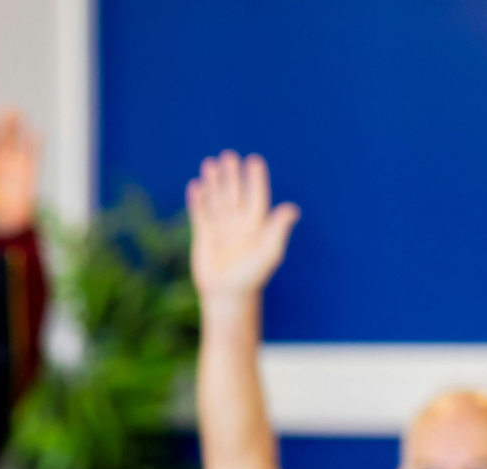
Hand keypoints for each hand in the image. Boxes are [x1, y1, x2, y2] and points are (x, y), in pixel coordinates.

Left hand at [0, 107, 38, 234]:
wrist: (6, 222)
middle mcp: (1, 158)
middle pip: (2, 136)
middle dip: (3, 124)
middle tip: (6, 110)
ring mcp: (16, 162)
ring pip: (18, 140)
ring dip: (17, 127)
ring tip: (17, 113)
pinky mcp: (30, 169)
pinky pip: (34, 154)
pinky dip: (36, 144)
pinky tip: (37, 134)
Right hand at [187, 151, 297, 303]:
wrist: (227, 293)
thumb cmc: (251, 275)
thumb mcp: (269, 252)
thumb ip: (277, 229)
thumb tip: (292, 208)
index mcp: (256, 224)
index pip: (256, 196)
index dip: (255, 179)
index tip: (253, 161)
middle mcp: (239, 223)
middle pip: (235, 193)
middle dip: (231, 175)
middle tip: (228, 156)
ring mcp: (221, 228)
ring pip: (217, 200)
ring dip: (214, 183)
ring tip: (209, 164)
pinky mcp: (205, 236)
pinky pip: (201, 214)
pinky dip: (198, 201)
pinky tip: (195, 186)